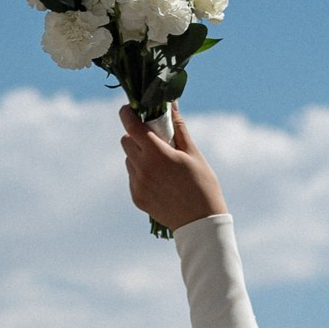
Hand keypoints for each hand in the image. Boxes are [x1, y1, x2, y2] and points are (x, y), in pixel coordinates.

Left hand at [119, 103, 227, 229]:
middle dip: (136, 135)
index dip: (127, 114)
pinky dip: (142, 173)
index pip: (131, 126)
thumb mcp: (193, 153)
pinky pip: (133, 177)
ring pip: (129, 160)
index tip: (130, 109)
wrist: (200, 223)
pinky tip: (160, 181)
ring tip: (161, 164)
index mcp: (157, 154)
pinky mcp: (137, 198)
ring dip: (139, 155)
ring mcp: (137, 184)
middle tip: (154, 139)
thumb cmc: (202, 184)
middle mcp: (142, 168)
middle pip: (126, 141)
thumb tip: (171, 104)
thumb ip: (178, 128)